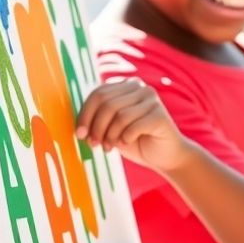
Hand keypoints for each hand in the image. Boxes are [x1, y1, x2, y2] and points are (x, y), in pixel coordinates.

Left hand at [75, 79, 190, 172]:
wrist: (165, 156)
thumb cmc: (135, 141)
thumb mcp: (112, 128)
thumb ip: (98, 119)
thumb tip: (78, 127)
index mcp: (127, 86)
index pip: (98, 94)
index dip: (85, 115)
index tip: (79, 134)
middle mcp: (141, 88)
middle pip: (107, 104)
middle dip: (96, 127)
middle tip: (94, 144)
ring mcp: (152, 100)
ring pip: (119, 116)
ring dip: (110, 136)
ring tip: (110, 147)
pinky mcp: (160, 115)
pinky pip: (133, 126)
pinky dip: (125, 138)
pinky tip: (128, 143)